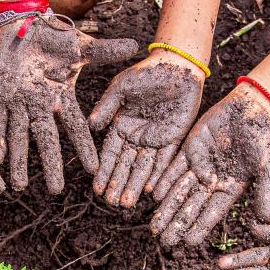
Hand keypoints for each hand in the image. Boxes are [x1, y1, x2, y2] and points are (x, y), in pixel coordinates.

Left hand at [0, 12, 137, 193]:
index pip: (75, 126)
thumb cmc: (53, 36)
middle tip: (55, 191)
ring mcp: (19, 103)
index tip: (92, 169)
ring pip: (19, 137)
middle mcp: (41, 105)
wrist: (22, 24)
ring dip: (19, 161)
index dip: (83, 147)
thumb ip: (105, 51)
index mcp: (61, 96)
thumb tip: (135, 46)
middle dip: (51, 165)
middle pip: (47, 139)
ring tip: (17, 187)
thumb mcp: (80, 45)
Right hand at [88, 53, 203, 206]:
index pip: (110, 153)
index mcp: (121, 124)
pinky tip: (151, 191)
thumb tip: (91, 126)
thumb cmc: (147, 72)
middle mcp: (137, 135)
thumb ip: (107, 106)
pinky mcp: (174, 139)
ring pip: (144, 168)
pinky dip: (159, 176)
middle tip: (112, 203)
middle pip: (126, 165)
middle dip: (118, 184)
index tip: (97, 189)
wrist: (178, 66)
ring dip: (135, 186)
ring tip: (127, 203)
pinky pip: (165, 161)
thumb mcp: (122, 87)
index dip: (104, 171)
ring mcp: (156, 139)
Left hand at [150, 88, 269, 247]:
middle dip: (177, 223)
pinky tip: (154, 195)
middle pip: (192, 206)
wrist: (252, 108)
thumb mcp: (269, 166)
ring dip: (167, 208)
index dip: (200, 227)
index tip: (188, 243)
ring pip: (180, 191)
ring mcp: (199, 165)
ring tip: (154, 226)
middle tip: (164, 241)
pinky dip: (165, 181)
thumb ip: (265, 192)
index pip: (212, 213)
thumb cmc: (264, 138)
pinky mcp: (190, 149)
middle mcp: (212, 181)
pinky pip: (174, 168)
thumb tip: (266, 220)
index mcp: (230, 189)